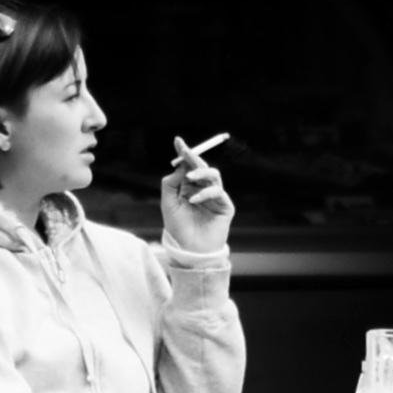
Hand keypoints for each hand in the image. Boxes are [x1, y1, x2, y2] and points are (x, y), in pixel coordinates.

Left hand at [162, 134, 233, 254]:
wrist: (190, 251)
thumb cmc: (178, 229)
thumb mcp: (168, 204)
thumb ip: (171, 184)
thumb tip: (180, 166)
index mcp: (189, 187)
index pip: (188, 166)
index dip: (184, 153)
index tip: (178, 141)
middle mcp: (203, 189)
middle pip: (201, 167)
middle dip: (193, 157)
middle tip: (185, 151)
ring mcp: (215, 197)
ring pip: (213, 175)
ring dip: (201, 172)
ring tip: (190, 176)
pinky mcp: (225, 206)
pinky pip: (218, 192)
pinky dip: (205, 193)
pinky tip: (194, 200)